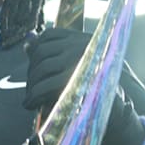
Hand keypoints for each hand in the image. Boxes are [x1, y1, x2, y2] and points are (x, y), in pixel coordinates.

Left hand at [24, 27, 144, 144]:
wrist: (118, 109)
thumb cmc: (94, 87)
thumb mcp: (76, 65)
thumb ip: (53, 53)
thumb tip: (27, 43)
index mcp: (82, 39)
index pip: (49, 35)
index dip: (35, 50)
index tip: (32, 67)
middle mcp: (81, 46)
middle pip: (42, 53)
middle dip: (31, 72)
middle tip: (30, 88)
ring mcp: (80, 62)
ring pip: (42, 68)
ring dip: (31, 86)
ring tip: (30, 99)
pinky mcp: (78, 81)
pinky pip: (47, 85)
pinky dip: (35, 95)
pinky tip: (32, 103)